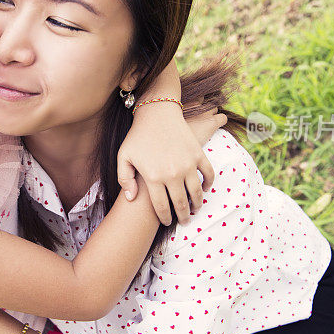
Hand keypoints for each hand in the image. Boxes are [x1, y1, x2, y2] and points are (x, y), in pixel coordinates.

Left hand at [117, 105, 226, 224]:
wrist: (157, 112)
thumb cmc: (137, 135)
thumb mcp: (124, 156)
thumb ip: (125, 179)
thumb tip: (131, 198)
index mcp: (153, 177)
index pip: (162, 207)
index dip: (165, 218)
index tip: (167, 221)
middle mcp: (172, 174)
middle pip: (181, 204)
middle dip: (183, 216)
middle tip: (183, 221)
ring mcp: (187, 165)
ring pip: (197, 193)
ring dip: (197, 204)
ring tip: (194, 208)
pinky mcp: (198, 155)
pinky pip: (209, 175)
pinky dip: (209, 184)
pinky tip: (204, 188)